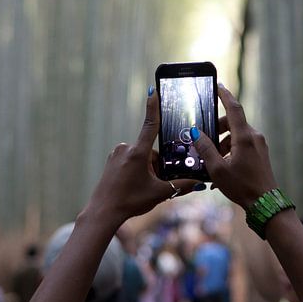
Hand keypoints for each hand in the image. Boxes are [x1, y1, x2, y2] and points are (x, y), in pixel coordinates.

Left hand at [81, 89, 198, 227]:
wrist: (103, 212)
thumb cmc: (130, 202)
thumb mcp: (160, 193)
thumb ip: (181, 186)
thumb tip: (199, 182)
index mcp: (138, 153)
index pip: (149, 124)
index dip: (153, 106)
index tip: (153, 89)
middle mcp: (125, 149)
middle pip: (150, 151)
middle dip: (157, 165)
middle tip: (155, 184)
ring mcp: (116, 154)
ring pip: (141, 157)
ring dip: (146, 169)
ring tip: (142, 188)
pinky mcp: (112, 161)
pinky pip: (130, 161)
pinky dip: (136, 170)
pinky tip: (133, 186)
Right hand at [190, 84, 278, 208]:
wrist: (265, 204)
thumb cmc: (242, 187)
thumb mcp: (217, 169)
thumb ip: (205, 148)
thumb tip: (196, 132)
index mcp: (244, 137)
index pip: (234, 108)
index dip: (225, 95)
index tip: (218, 85)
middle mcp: (254, 137)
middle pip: (233, 123)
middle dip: (217, 129)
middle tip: (204, 142)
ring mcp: (259, 145)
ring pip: (236, 135)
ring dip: (222, 143)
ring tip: (212, 162)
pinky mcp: (260, 154)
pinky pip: (242, 145)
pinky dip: (230, 151)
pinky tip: (222, 169)